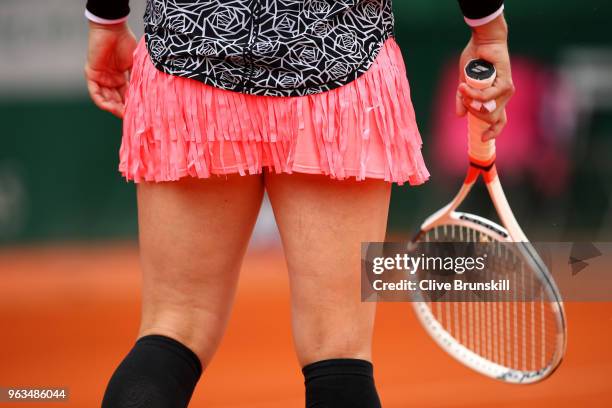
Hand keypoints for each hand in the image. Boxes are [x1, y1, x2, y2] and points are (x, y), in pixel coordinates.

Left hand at [85, 21, 136, 117]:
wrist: (112, 29)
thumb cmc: (125, 42)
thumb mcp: (135, 64)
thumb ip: (138, 78)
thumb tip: (148, 94)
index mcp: (120, 76)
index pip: (126, 95)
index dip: (132, 104)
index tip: (140, 112)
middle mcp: (110, 79)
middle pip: (117, 99)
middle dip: (124, 109)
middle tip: (132, 116)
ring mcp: (101, 78)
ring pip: (106, 98)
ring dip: (114, 108)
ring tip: (123, 114)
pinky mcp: (92, 74)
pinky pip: (95, 93)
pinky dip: (102, 101)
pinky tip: (110, 107)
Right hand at [456, 14, 514, 140]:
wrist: (483, 41)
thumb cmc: (475, 59)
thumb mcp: (465, 83)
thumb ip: (463, 99)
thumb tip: (459, 116)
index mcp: (496, 98)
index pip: (500, 121)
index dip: (493, 132)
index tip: (483, 138)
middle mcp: (504, 96)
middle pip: (490, 119)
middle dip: (474, 112)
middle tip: (464, 98)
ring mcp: (506, 91)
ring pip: (488, 110)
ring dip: (471, 102)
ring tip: (462, 88)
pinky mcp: (506, 84)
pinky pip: (487, 98)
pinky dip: (473, 94)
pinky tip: (464, 86)